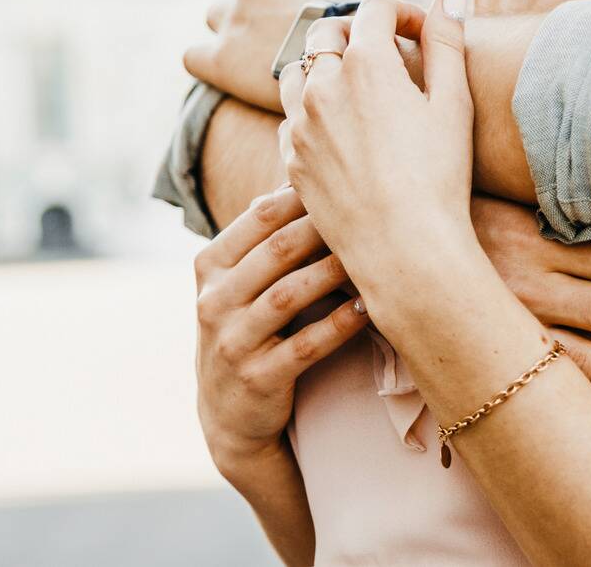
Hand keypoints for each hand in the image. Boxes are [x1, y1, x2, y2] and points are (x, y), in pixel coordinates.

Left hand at [184, 0, 393, 112]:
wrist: (362, 124)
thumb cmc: (393, 70)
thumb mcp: (411, 39)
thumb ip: (417, 11)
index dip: (336, 8)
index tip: (367, 39)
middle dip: (286, 18)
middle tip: (317, 55)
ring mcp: (237, 22)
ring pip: (225, 19)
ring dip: (248, 37)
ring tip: (281, 67)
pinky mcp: (222, 66)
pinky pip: (198, 57)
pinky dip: (219, 67)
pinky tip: (249, 84)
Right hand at [194, 184, 369, 471]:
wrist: (230, 414)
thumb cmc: (249, 331)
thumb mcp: (240, 284)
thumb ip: (264, 237)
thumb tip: (301, 175)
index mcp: (211, 266)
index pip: (260, 216)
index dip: (308, 195)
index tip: (355, 180)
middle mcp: (214, 301)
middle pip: (278, 250)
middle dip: (327, 227)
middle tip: (377, 209)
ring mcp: (233, 342)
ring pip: (289, 295)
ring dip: (335, 272)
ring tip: (379, 255)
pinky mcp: (259, 378)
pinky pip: (305, 346)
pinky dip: (340, 325)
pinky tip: (370, 307)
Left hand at [280, 0, 472, 281]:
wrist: (405, 249)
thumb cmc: (440, 178)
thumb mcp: (454, 103)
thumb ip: (448, 41)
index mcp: (366, 63)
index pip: (374, 9)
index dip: (401, 12)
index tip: (420, 32)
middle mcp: (323, 85)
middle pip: (327, 33)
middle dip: (356, 34)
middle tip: (387, 55)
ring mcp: (301, 124)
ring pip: (298, 72)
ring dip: (323, 68)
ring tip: (355, 89)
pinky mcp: (292, 160)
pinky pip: (291, 119)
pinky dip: (311, 111)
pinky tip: (340, 131)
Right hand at [472, 195, 590, 403]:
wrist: (388, 232)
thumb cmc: (466, 204)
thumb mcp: (517, 192)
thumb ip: (571, 205)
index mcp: (540, 229)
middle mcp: (526, 276)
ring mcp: (505, 318)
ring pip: (587, 349)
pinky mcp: (488, 349)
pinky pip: (544, 376)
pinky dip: (589, 393)